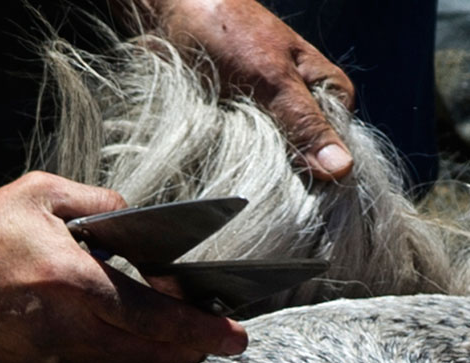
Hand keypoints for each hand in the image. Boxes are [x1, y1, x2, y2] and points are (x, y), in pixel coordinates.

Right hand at [0, 172, 247, 362]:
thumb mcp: (41, 194)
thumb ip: (102, 204)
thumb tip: (141, 226)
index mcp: (71, 281)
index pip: (154, 316)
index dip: (201, 329)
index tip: (236, 335)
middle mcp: (63, 330)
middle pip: (148, 354)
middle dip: (190, 349)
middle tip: (216, 339)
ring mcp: (45, 362)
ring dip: (157, 360)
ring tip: (181, 344)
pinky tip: (129, 351)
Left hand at [153, 0, 355, 179]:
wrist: (170, 16)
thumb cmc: (228, 33)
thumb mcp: (272, 78)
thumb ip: (304, 123)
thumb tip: (341, 169)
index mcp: (326, 95)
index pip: (338, 154)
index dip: (321, 180)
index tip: (300, 196)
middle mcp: (301, 112)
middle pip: (304, 167)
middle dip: (283, 179)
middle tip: (259, 182)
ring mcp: (266, 124)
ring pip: (269, 168)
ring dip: (251, 176)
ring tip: (235, 174)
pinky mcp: (233, 132)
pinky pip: (236, 162)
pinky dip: (226, 167)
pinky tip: (217, 172)